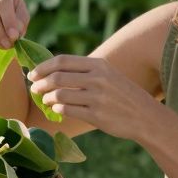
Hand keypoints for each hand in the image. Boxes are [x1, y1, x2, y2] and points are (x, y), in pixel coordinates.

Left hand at [28, 55, 160, 140]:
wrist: (145, 115)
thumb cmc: (122, 94)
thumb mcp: (108, 74)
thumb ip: (84, 71)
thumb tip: (52, 71)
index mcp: (98, 65)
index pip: (62, 61)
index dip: (43, 67)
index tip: (32, 74)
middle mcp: (97, 79)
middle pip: (57, 77)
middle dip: (40, 84)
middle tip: (34, 89)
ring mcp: (97, 98)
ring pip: (60, 95)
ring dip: (48, 98)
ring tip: (46, 101)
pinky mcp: (97, 116)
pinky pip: (68, 110)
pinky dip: (58, 109)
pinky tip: (57, 109)